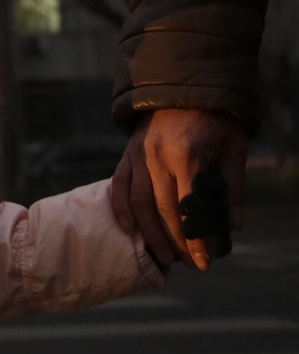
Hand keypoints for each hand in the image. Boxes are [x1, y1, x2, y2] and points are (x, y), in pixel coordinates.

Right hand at [110, 109, 247, 269]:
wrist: (181, 89)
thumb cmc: (214, 121)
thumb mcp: (234, 148)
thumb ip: (232, 187)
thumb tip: (232, 227)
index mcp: (187, 155)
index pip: (191, 207)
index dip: (197, 237)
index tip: (205, 261)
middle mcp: (156, 158)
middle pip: (164, 210)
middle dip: (177, 242)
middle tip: (189, 264)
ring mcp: (137, 157)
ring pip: (138, 204)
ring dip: (150, 234)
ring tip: (164, 257)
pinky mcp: (126, 157)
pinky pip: (118, 189)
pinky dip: (122, 213)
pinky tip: (132, 232)